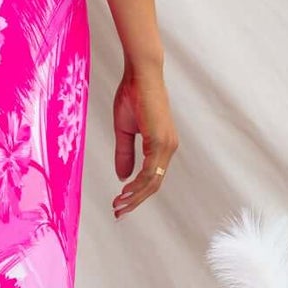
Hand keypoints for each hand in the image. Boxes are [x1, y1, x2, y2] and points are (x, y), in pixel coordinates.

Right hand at [112, 61, 177, 219]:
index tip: (120, 202)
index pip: (151, 177)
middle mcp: (168, 147)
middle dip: (135, 200)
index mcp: (162, 145)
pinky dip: (137, 184)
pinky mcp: (160, 140)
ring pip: (152, 181)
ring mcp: (166, 145)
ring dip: (134, 196)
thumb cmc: (132, 96)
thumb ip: (124, 153)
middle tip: (118, 212)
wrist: (140, 74)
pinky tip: (125, 191)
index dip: (136, 193)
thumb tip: (123, 176)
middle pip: (154, 184)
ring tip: (118, 206)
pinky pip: (150, 170)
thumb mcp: (124, 130)